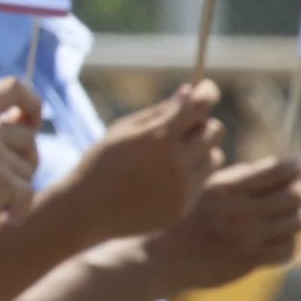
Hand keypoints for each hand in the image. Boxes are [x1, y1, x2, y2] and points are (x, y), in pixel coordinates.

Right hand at [0, 76, 39, 235]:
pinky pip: (27, 193)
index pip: (15, 88)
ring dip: (17, 185)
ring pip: (29, 167)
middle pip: (28, 137)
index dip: (32, 104)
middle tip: (3, 180)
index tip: (30, 123)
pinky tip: (7, 218)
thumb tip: (25, 122)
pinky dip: (20, 209)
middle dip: (23, 160)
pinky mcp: (1, 180)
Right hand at [65, 82, 221, 244]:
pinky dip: (190, 174)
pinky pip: (202, 181)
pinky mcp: (184, 206)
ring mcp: (182, 187)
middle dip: (201, 124)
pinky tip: (164, 178)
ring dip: (201, 151)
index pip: (200, 105)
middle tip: (182, 128)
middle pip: (214, 130)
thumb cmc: (100, 163)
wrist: (85, 210)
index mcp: (157, 137)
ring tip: (173, 156)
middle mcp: (175, 161)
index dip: (207, 91)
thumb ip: (157, 112)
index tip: (206, 89)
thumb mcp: (122, 130)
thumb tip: (190, 92)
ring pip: (215, 157)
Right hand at [149, 157, 300, 292]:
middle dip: (299, 190)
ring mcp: (246, 238)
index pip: (279, 170)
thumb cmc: (193, 214)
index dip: (294, 166)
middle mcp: (238, 212)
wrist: (166, 256)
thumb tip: (291, 168)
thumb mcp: (212, 187)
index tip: (295, 166)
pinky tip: (275, 236)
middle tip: (294, 190)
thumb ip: (247, 176)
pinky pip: (289, 248)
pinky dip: (288, 241)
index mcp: (226, 187)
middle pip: (295, 195)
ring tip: (284, 213)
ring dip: (295, 216)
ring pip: (297, 221)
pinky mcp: (250, 261)